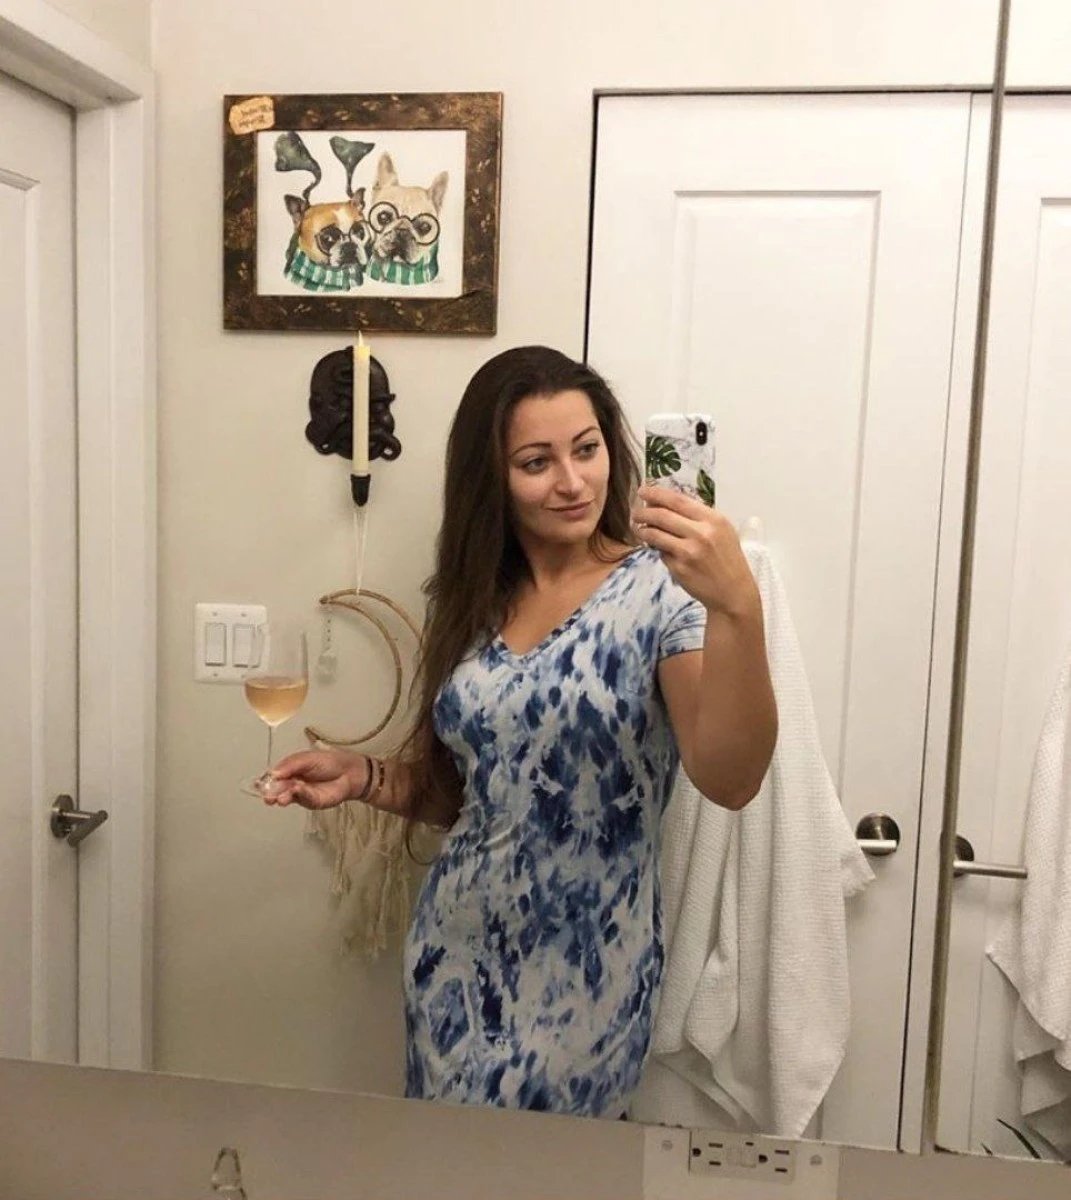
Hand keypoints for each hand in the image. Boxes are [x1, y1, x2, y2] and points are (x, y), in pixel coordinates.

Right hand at [259, 748, 365, 809]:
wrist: (349, 771)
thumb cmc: (329, 762)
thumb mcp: (307, 758)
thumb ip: (290, 765)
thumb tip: (273, 773)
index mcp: (289, 770)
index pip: (273, 776)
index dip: (265, 780)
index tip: (258, 784)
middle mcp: (292, 783)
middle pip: (276, 789)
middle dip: (270, 792)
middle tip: (266, 794)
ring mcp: (300, 794)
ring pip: (286, 797)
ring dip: (281, 797)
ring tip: (278, 797)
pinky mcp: (310, 801)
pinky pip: (301, 799)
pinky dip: (297, 795)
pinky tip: (295, 790)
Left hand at [632, 484, 758, 617]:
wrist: (733, 592)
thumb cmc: (727, 559)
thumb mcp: (721, 530)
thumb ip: (698, 517)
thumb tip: (665, 504)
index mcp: (714, 519)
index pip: (678, 500)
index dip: (656, 493)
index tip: (643, 491)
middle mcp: (701, 533)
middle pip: (662, 515)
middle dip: (643, 512)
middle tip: (636, 513)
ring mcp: (689, 552)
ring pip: (655, 534)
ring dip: (642, 530)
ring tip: (639, 529)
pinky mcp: (679, 568)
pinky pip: (660, 552)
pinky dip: (656, 548)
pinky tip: (658, 547)